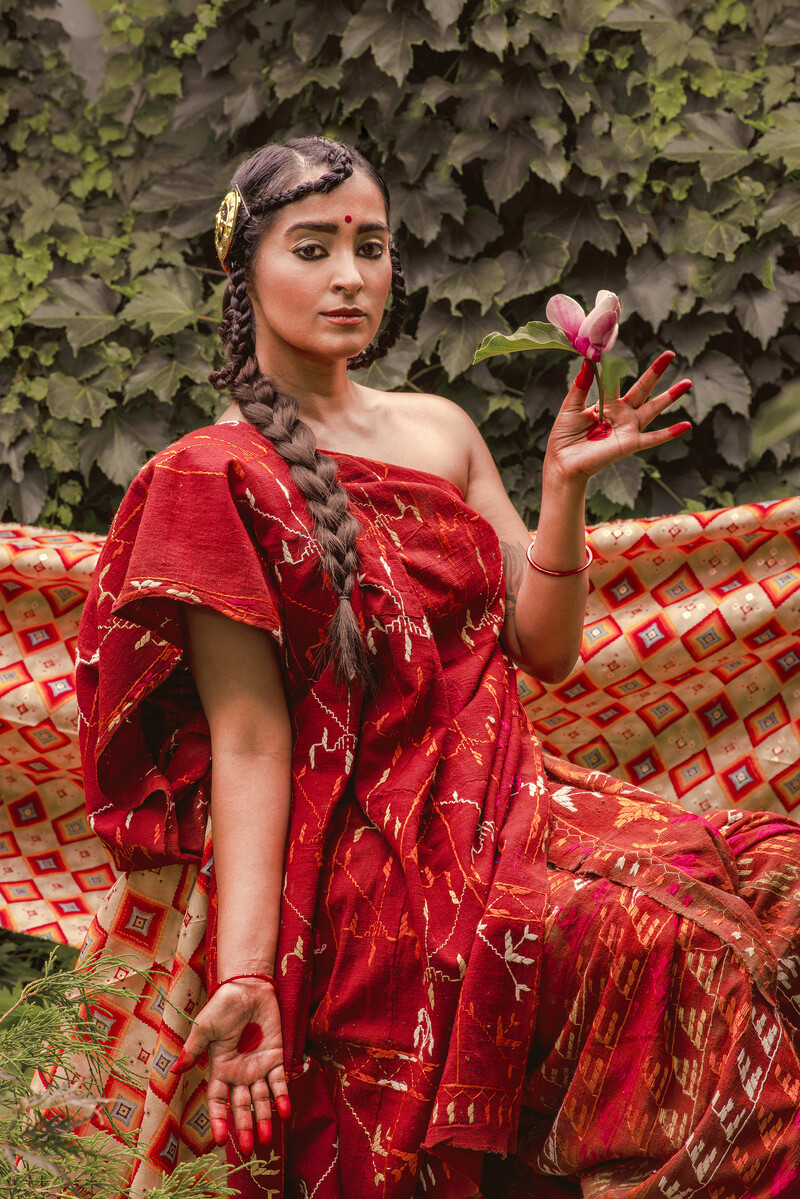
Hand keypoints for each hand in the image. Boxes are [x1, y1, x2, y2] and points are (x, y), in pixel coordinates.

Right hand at [171, 977, 288, 1154]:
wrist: (247, 987)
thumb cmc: (222, 1006)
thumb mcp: (204, 1028)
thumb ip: (193, 1049)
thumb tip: (176, 1070)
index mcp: (221, 1069)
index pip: (218, 1101)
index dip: (218, 1119)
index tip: (220, 1139)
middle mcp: (240, 1073)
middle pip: (241, 1106)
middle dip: (244, 1127)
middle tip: (248, 1149)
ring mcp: (258, 1067)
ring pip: (261, 1099)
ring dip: (265, 1119)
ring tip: (268, 1139)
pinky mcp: (276, 1057)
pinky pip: (280, 1081)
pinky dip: (283, 1096)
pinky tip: (286, 1111)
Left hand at [544, 351, 691, 484]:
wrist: (563, 463)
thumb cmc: (564, 437)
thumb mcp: (570, 407)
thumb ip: (581, 386)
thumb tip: (587, 359)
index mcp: (606, 403)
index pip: (615, 380)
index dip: (616, 365)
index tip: (620, 348)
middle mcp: (620, 413)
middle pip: (642, 389)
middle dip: (656, 372)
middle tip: (670, 354)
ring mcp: (627, 428)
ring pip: (653, 408)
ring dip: (671, 396)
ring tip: (688, 382)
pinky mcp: (630, 443)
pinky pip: (653, 438)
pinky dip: (670, 433)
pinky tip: (687, 425)